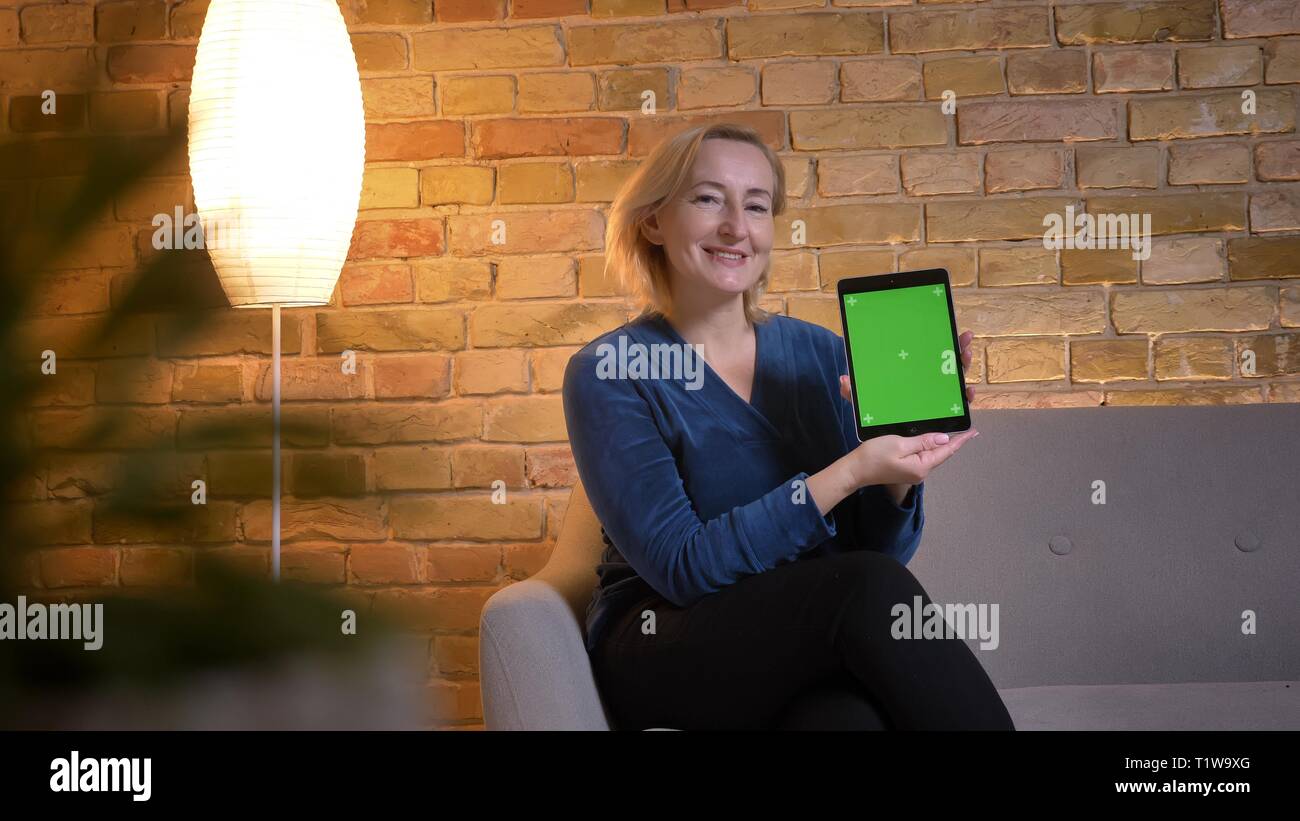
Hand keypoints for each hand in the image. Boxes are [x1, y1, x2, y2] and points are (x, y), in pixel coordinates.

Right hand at [837, 329, 978, 492]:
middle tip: (966, 428)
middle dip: (953, 441)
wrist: (855, 470)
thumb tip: (944, 438)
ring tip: (952, 431)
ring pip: (932, 454)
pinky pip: (923, 455)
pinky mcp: (905, 469)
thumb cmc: (874, 456)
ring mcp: (913, 472)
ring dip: (941, 443)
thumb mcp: (900, 444)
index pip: (947, 450)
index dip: (961, 440)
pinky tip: (932, 438)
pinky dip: (930, 446)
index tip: (974, 432)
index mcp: (922, 466)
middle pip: (941, 453)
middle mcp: (921, 471)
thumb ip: (923, 441)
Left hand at [838, 329, 974, 407]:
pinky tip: (969, 392)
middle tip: (964, 337)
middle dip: (959, 347)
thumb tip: (843, 380)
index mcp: (913, 372)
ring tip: (967, 355)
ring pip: (957, 378)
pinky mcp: (944, 411)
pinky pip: (959, 404)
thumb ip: (853, 391)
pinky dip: (966, 397)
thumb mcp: (865, 401)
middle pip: (948, 361)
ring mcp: (938, 396)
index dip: (940, 340)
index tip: (949, 328)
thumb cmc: (879, 414)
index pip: (928, 352)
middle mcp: (929, 381)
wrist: (885, 439)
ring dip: (965, 365)